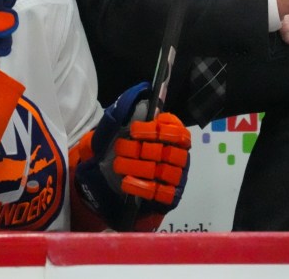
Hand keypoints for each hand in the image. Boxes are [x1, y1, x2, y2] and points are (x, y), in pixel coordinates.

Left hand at [74, 83, 191, 231]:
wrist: (108, 182)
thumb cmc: (118, 151)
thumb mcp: (115, 130)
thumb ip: (125, 112)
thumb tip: (139, 91)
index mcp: (172, 136)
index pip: (177, 131)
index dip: (157, 130)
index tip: (134, 131)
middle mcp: (179, 155)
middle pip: (169, 151)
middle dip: (142, 149)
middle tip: (120, 149)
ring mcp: (177, 177)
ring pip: (165, 171)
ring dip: (140, 168)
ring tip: (120, 166)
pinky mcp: (170, 197)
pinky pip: (163, 193)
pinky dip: (143, 188)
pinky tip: (126, 183)